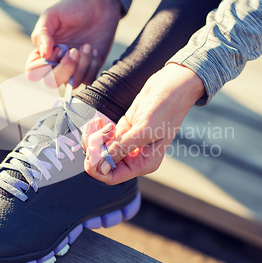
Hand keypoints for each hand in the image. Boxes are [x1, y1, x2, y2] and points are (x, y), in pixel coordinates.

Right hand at [26, 0, 121, 87]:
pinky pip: (89, 80)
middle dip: (65, 69)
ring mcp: (74, 68)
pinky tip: (94, 50)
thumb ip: (41, 34)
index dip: (43, 66)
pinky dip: (92, 66)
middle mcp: (56, 63)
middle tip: (75, 50)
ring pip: (72, 83)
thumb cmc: (72, 7)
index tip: (58, 48)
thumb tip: (44, 54)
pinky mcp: (90, 68)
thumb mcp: (51, 16)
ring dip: (82, 65)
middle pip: (51, 83)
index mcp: (42, 52)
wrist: (98, 4)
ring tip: (87, 46)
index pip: (33, 73)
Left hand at [83, 64, 204, 184]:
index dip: (97, 169)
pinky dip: (97, 130)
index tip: (90, 153)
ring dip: (95, 138)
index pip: (113, 177)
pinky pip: (103, 137)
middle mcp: (135, 156)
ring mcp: (128, 143)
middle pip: (103, 163)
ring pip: (101, 149)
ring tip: (99, 123)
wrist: (171, 85)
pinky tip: (99, 120)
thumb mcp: (145, 130)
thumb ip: (122, 148)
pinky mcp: (123, 129)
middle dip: (95, 149)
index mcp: (144, 163)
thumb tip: (102, 166)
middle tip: (95, 133)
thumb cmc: (166, 108)